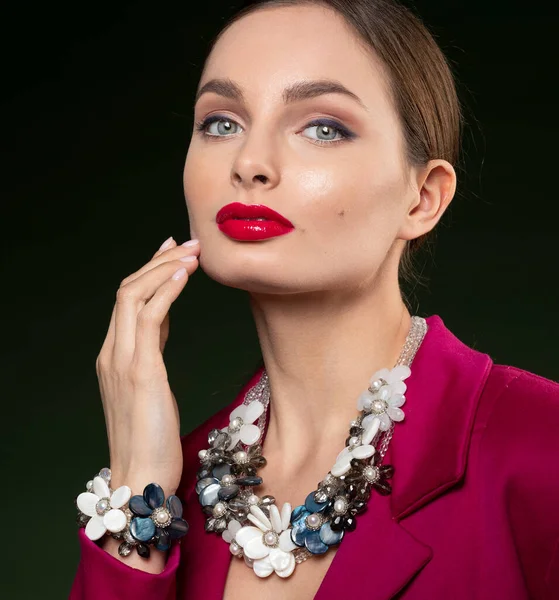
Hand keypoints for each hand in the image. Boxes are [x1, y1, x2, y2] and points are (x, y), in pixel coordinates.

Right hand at [95, 236, 199, 495]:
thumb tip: (163, 318)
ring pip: (133, 296)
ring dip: (164, 268)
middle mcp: (113, 352)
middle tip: (187, 243)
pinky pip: (148, 318)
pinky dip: (166, 291)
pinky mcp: (141, 371)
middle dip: (158, 261)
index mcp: (115, 355)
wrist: (142, 476)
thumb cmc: (152, 437)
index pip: (129, 301)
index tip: (173, 252)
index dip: (151, 272)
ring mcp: (122, 360)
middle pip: (128, 290)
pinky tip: (185, 275)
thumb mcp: (151, 383)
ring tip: (193, 252)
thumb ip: (152, 349)